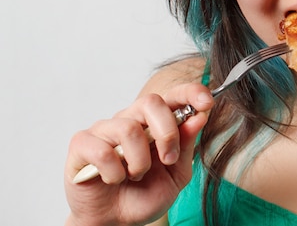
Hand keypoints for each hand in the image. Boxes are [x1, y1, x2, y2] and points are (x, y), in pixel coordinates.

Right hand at [64, 83, 212, 225]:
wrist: (114, 221)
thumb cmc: (144, 194)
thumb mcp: (176, 174)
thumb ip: (186, 146)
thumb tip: (199, 116)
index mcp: (155, 123)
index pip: (173, 95)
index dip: (190, 92)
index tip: (206, 102)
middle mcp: (130, 119)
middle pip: (151, 102)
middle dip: (167, 132)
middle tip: (168, 159)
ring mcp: (104, 129)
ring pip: (129, 129)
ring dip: (139, 162)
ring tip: (135, 176)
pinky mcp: (82, 144)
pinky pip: (103, 150)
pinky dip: (115, 173)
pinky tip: (113, 180)